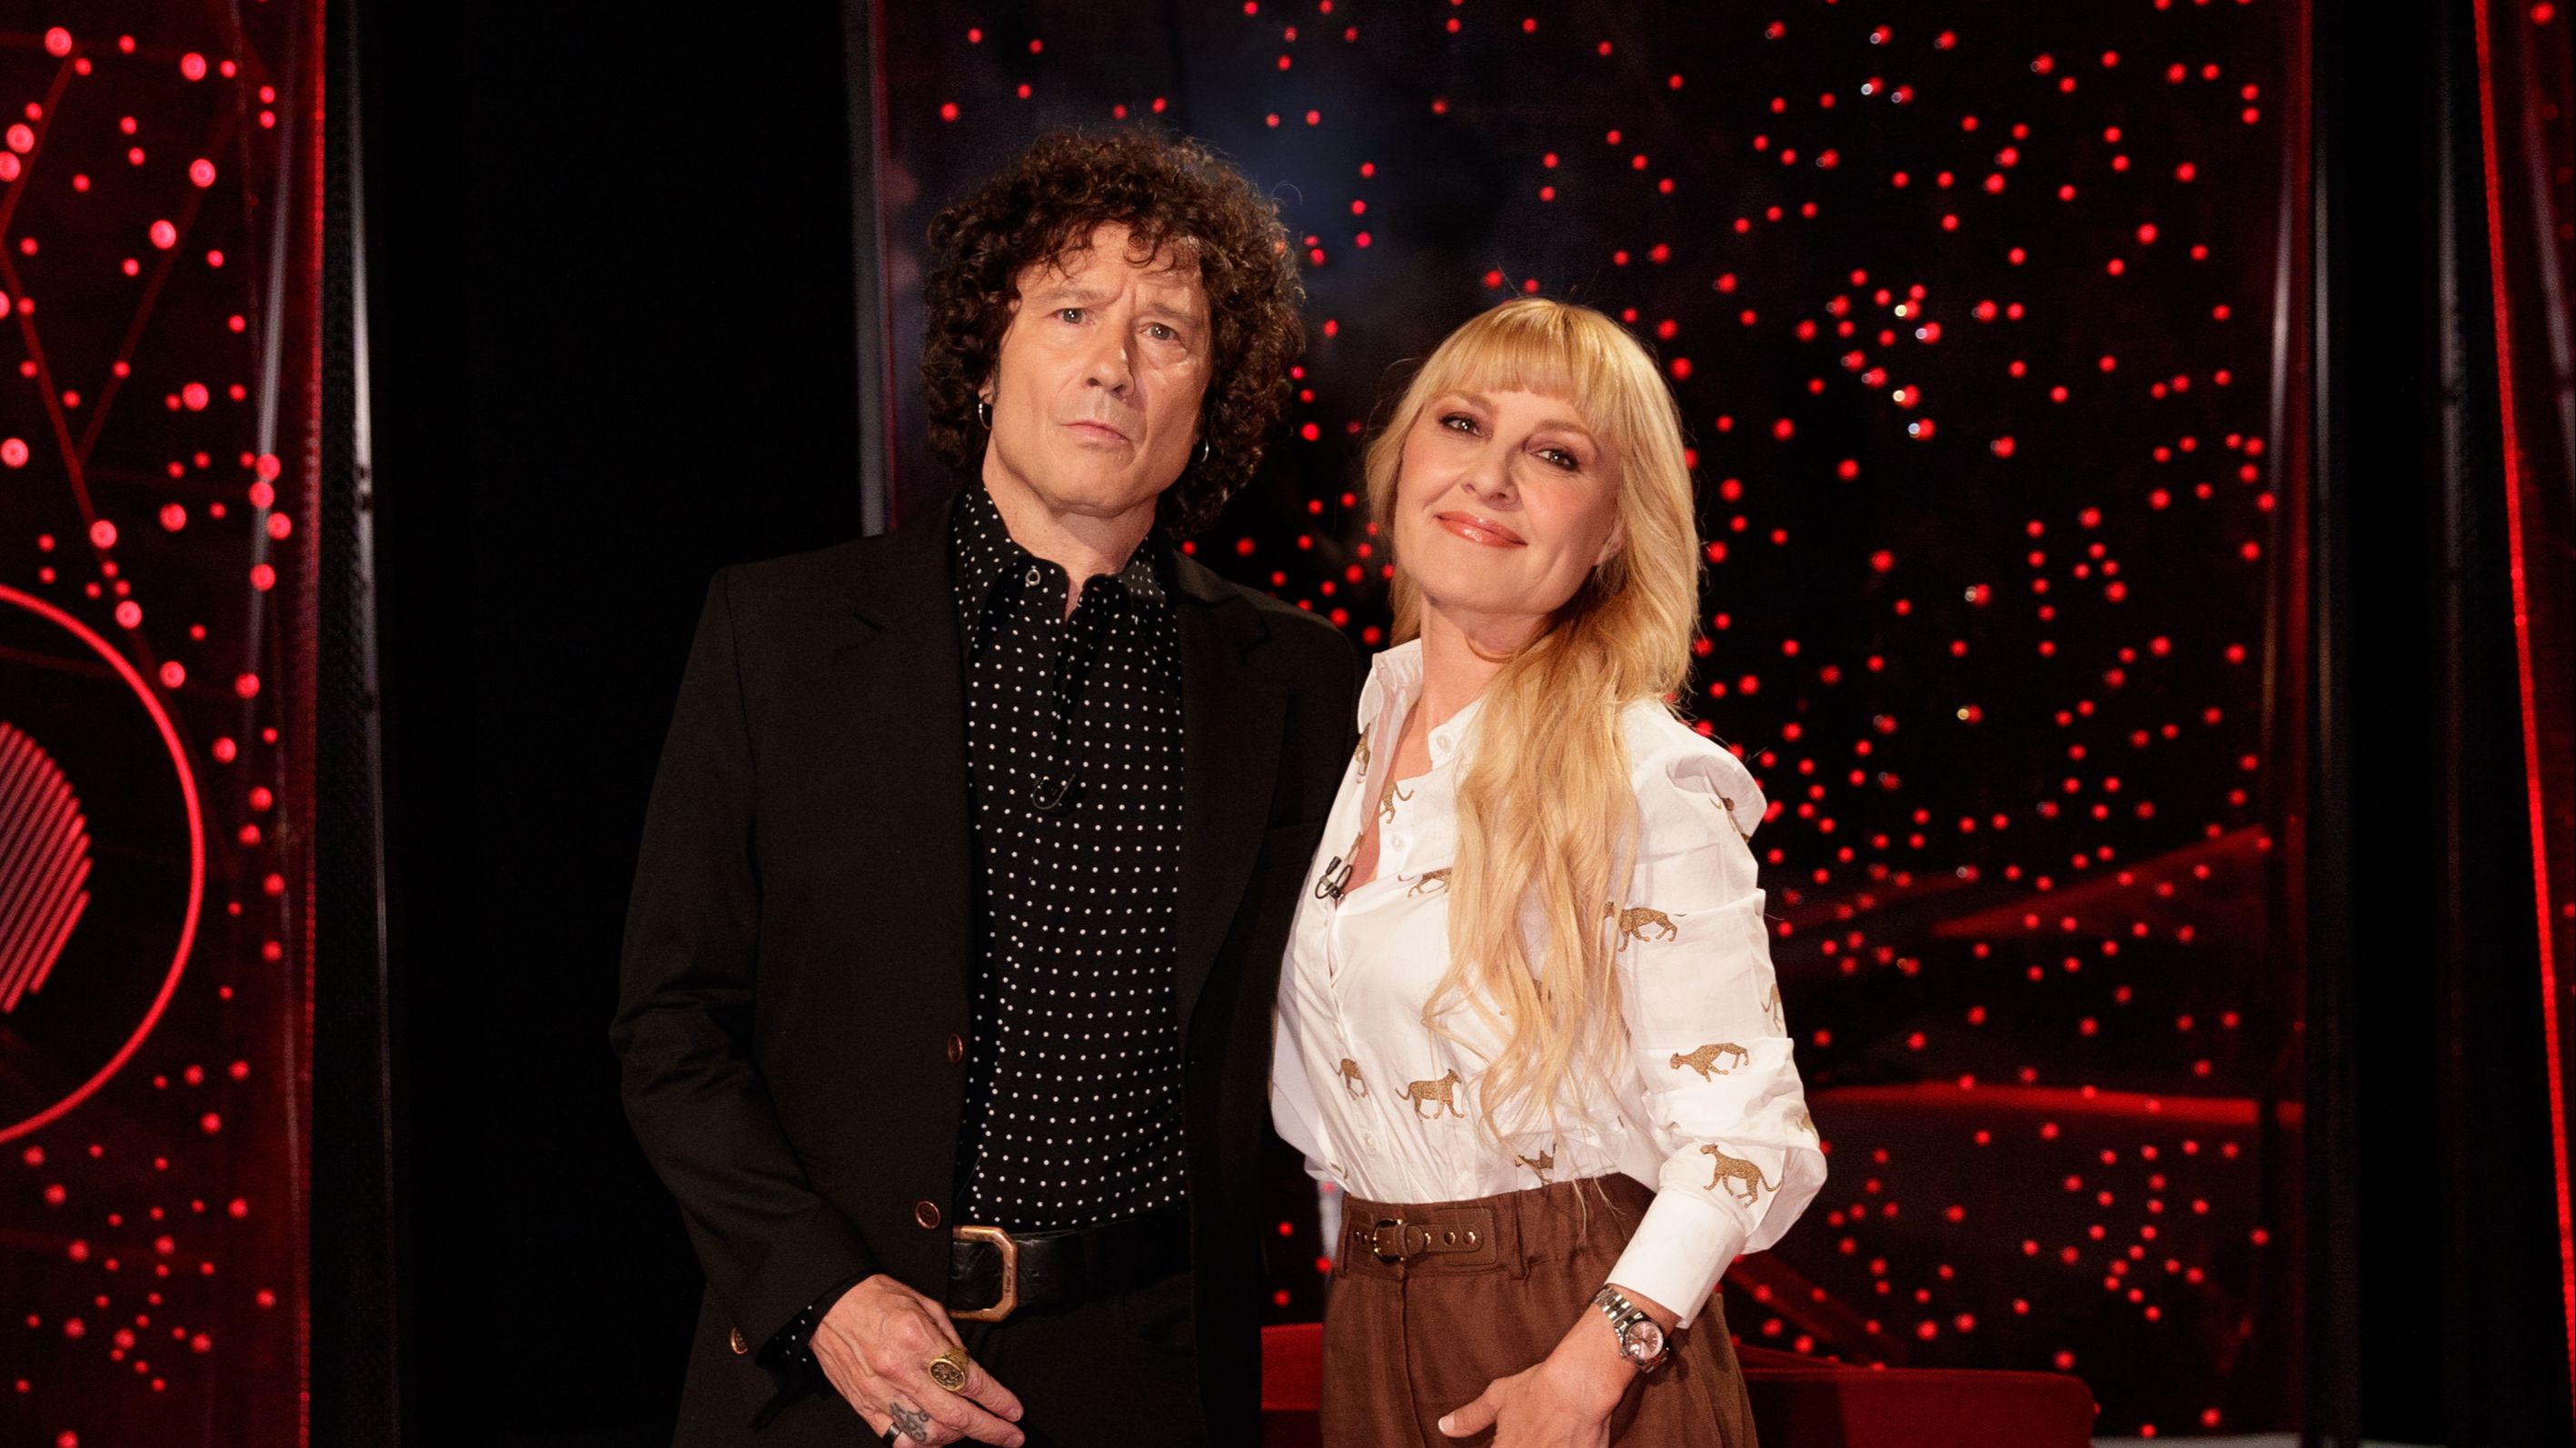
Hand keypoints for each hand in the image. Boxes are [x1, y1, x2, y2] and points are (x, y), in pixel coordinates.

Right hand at [809, 1273, 1026, 1445]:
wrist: (829, 1304)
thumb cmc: (874, 1299)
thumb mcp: (925, 1305)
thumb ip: (950, 1339)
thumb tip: (970, 1366)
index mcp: (918, 1340)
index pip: (969, 1380)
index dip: (997, 1399)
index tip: (1013, 1409)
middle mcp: (900, 1371)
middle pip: (955, 1414)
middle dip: (989, 1429)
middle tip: (1010, 1435)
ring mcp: (880, 1393)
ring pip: (927, 1434)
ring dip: (956, 1438)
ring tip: (971, 1431)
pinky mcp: (864, 1405)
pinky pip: (897, 1437)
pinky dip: (921, 1443)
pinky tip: (937, 1438)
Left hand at [1436, 1287, 1675, 1446]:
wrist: (1581, 1385)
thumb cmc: (1540, 1387)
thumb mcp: (1499, 1397)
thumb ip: (1471, 1417)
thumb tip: (1444, 1426)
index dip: (1497, 1447)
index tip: (1502, 1440)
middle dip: (1522, 1444)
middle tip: (1530, 1433)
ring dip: (1541, 1445)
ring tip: (1546, 1434)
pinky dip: (1562, 1447)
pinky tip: (1562, 1438)